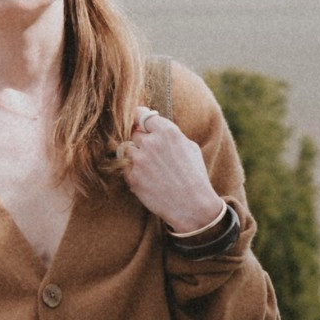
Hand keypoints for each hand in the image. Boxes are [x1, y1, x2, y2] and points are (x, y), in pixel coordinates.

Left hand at [120, 107, 223, 233]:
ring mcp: (139, 159)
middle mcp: (151, 142)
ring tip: (148, 168)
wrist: (192, 205)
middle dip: (139, 141)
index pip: (141, 114)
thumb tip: (155, 125)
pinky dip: (132, 172)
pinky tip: (147, 180)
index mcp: (167, 131)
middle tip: (149, 153)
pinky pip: (125, 168)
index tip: (138, 123)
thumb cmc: (194, 176)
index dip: (138, 119)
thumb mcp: (189, 147)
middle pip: (133, 133)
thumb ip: (170, 134)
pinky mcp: (132, 176)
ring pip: (126, 150)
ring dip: (133, 156)